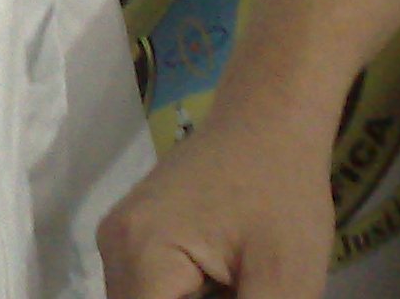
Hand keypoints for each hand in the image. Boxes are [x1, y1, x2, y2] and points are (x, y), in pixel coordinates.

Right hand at [95, 105, 335, 298]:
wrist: (270, 119)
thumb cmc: (282, 195)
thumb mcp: (285, 284)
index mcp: (142, 257)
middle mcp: (114, 248)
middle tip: (246, 290)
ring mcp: (120, 239)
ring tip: (241, 285)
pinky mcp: (135, 236)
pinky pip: (149, 293)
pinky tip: (228, 289)